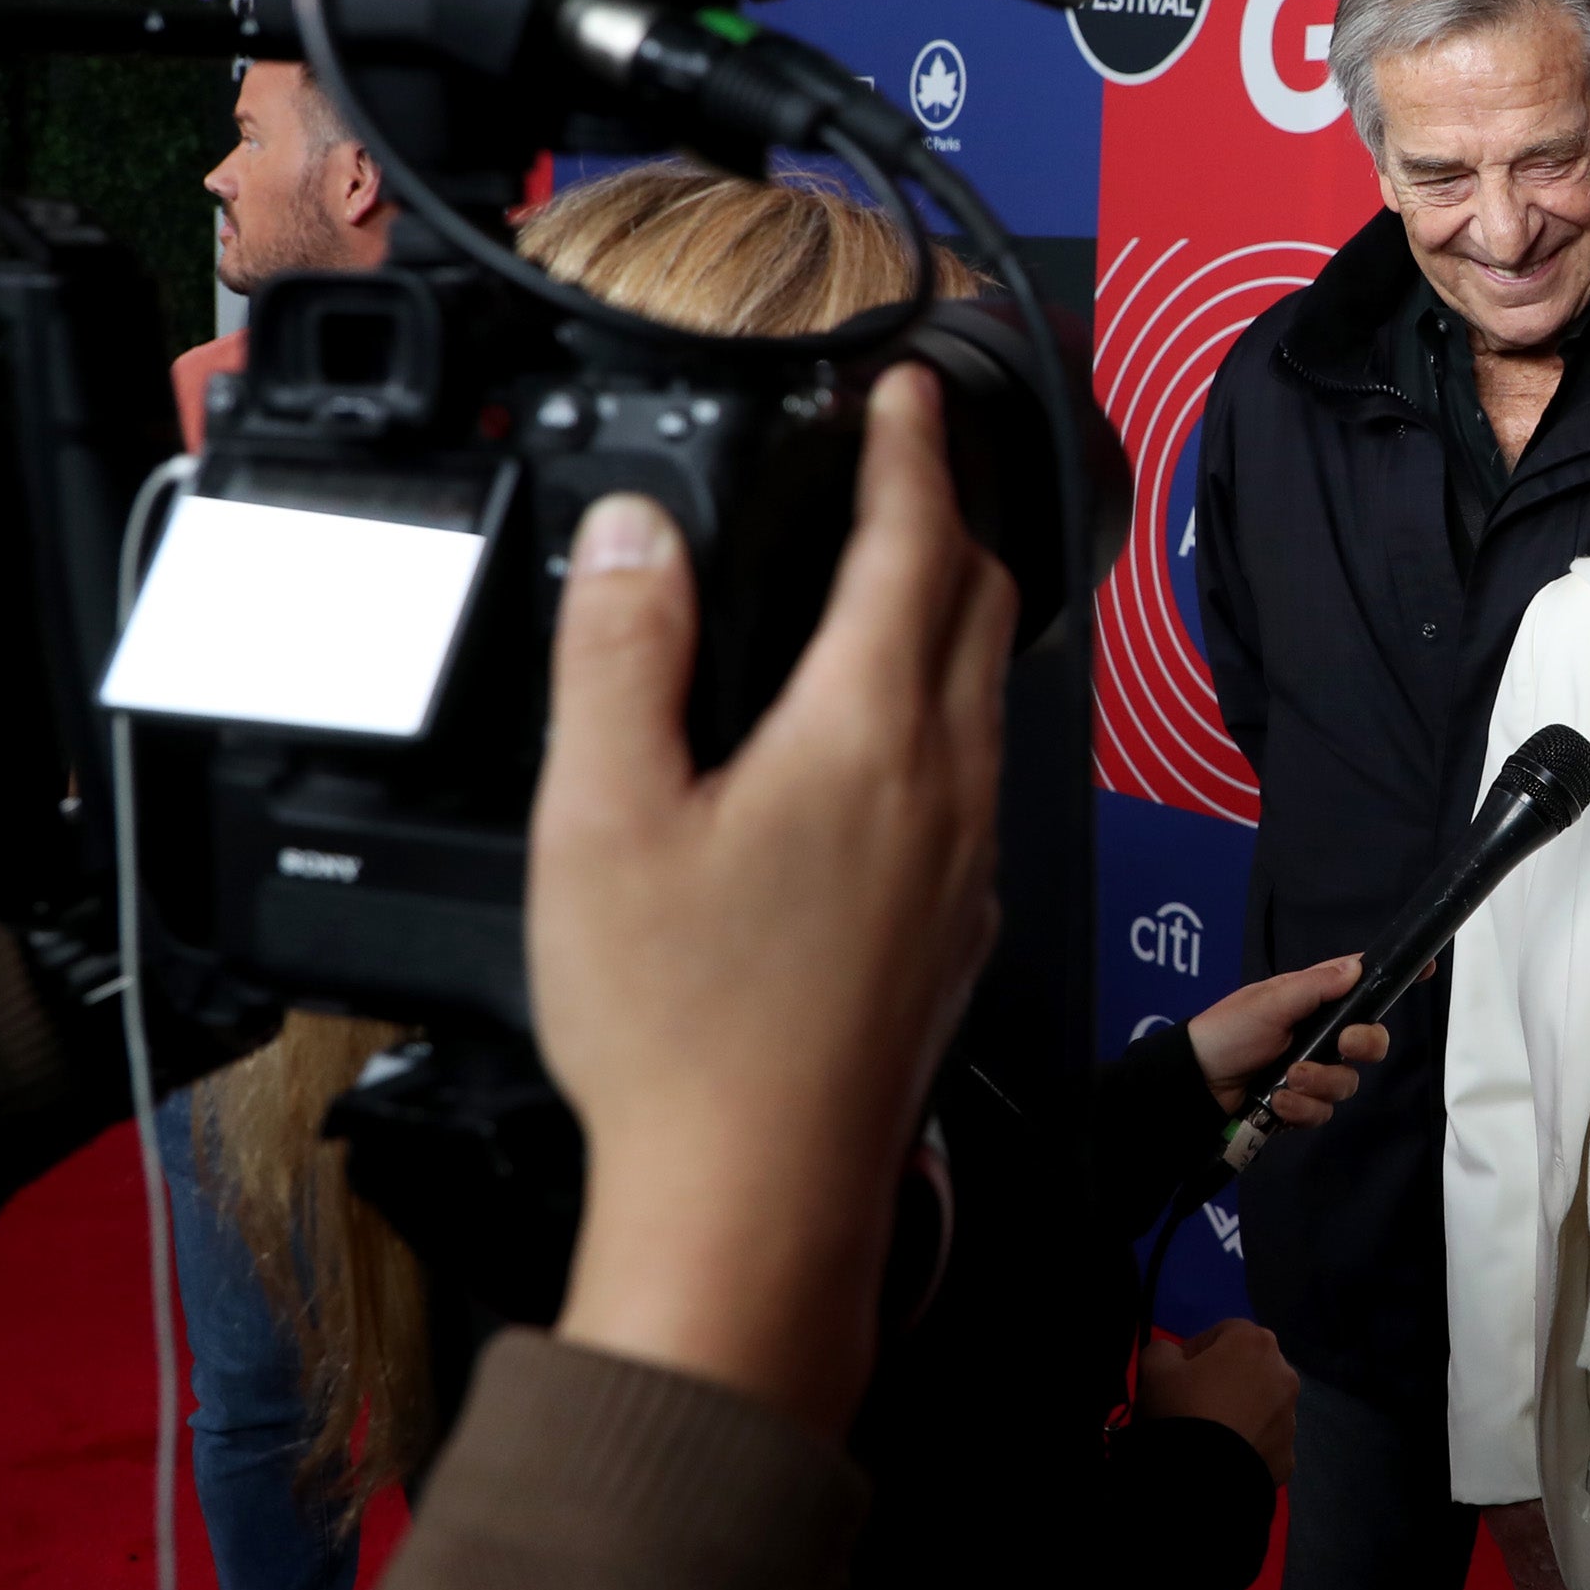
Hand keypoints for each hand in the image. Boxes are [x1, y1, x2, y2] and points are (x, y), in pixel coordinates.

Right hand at [533, 365, 1016, 1432]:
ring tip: (897, 576)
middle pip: (979, 603)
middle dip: (948, 513)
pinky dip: (943, 709)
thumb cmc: (681, 1034)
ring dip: (952, 611)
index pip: (914, 543)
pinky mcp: (958, 926)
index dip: (910, 448)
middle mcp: (947, 785)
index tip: (908, 387)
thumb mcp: (602, 821)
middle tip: (907, 461)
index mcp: (866, 733)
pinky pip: (976, 776)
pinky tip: (887, 740)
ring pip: (987, 692)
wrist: (759, 1203)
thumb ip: (619, 656)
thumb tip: (630, 534)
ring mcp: (968, 860)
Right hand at [1134, 1317, 1299, 1481]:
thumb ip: (1163, 1350)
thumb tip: (1173, 1358)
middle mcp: (1283, 1375)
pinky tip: (1222, 1458)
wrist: (1199, 1479)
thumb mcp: (1154, 1369)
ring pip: (1261, 1407)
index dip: (1196, 1351)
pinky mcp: (1288, 1458)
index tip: (1176, 1375)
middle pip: (1248, 1369)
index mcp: (1256, 1343)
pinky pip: (1264, 1444)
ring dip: (1240, 1413)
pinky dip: (1247, 1448)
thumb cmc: (1180, 1410)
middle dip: (1223, 1381)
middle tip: (1191, 1404)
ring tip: (1208, 1435)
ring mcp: (1290, 1419)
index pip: (1223, 1333)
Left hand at [1184, 955, 1392, 1125]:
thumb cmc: (1228, 1031)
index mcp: (1314, 1001)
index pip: (1361, 985)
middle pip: (1371, 1041)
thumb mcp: (1269, 1001)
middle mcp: (1320, 1035)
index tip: (1426, 969)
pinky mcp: (1300, 1105)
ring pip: (1348, 1082)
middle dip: (1365, 1044)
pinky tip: (1279, 1104)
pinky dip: (1302, 1109)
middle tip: (1346, 1044)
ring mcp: (1313, 1071)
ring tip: (1288, 1080)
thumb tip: (1357, 967)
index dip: (1392, 979)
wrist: (1195, 1085)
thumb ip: (1315, 987)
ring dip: (1320, 1083)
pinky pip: (1323, 1111)